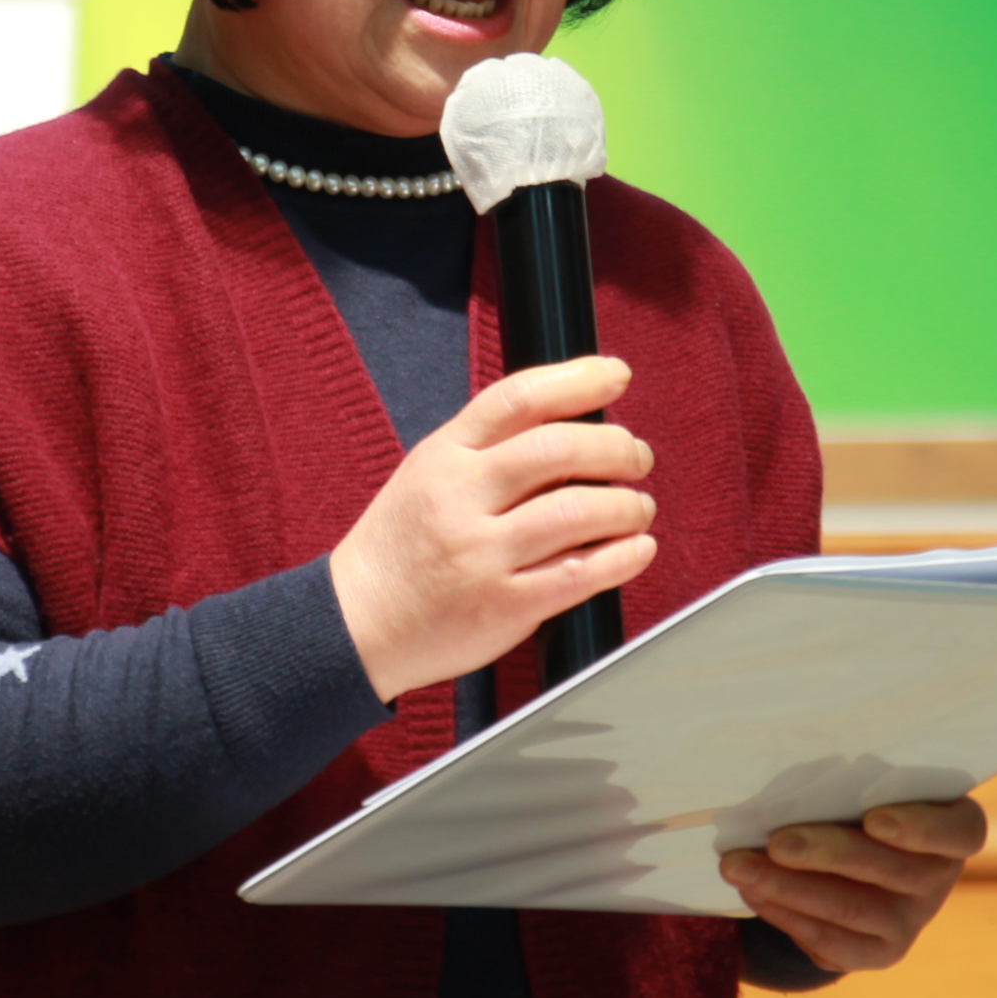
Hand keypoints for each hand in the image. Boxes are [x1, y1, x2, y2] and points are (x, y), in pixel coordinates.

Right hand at [329, 355, 656, 702]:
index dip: (577, 379)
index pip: (517, 398)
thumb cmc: (403, 546)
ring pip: (576, 512)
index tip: (616, 374)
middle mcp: (461, 499)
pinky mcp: (503, 606)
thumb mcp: (428, 475)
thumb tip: (575, 425)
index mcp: (444, 456)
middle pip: (556, 450)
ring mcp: (481, 554)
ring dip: (626, 504)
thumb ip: (489, 448)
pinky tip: (637, 547)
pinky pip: (579, 574)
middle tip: (636, 455)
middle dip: (614, 446)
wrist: (358, 623)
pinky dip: (622, 557)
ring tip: (637, 506)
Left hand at [721, 797, 986, 973]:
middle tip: (776, 842)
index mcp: (955, 828)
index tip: (875, 818)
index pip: (958, 832)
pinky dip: (786, 915)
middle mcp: (940, 879)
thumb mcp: (869, 786)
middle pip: (890, 871)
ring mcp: (910, 922)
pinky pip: (830, 941)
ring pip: (851, 910)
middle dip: (825, 854)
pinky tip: (753, 892)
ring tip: (739, 867)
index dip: (920, 829)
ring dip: (789, 888)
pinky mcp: (878, 953)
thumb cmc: (861, 801)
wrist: (863, 863)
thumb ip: (849, 786)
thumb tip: (785, 786)